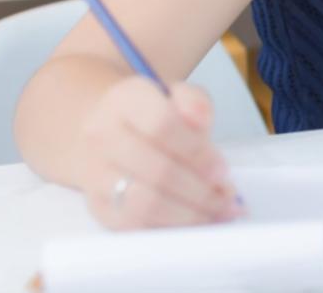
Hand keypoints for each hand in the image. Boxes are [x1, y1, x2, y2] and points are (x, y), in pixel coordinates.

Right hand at [78, 77, 242, 229]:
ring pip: (144, 203)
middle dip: (200, 190)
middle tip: (228, 198)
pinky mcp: (97, 204)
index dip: (197, 152)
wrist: (103, 131)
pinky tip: (192, 222)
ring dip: (188, 214)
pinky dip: (168, 227)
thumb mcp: (175, 94)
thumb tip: (201, 122)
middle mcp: (102, 136)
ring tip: (216, 213)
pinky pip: (133, 226)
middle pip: (157, 171)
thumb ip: (195, 102)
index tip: (222, 170)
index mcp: (125, 100)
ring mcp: (95, 173)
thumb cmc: (149, 114)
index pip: (162, 126)